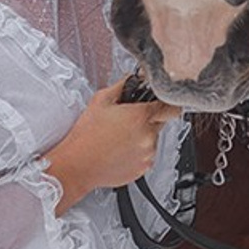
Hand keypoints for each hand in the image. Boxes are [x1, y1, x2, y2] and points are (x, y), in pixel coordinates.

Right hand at [44, 77, 179, 214]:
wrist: (78, 165)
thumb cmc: (86, 135)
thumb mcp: (100, 101)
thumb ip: (122, 86)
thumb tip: (131, 79)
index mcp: (140, 116)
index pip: (170, 106)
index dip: (163, 103)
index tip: (157, 103)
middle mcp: (148, 136)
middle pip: (161, 122)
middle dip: (149, 118)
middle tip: (128, 120)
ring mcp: (147, 154)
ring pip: (153, 139)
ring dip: (142, 136)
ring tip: (119, 137)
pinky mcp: (143, 168)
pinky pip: (147, 155)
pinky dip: (137, 152)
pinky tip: (119, 150)